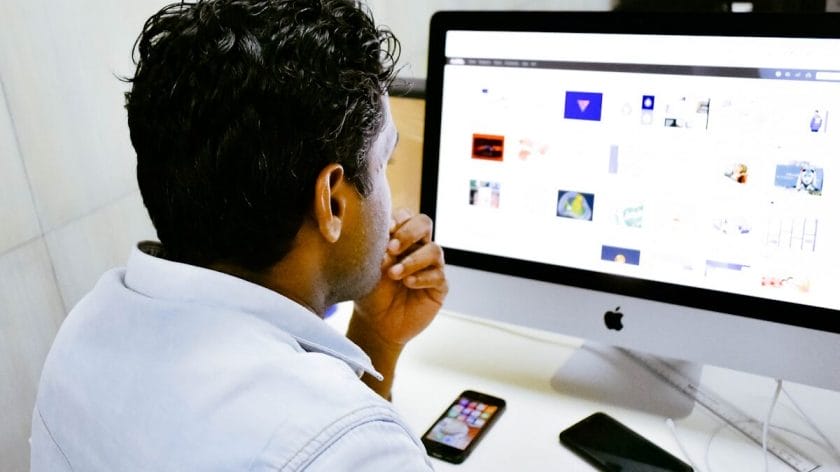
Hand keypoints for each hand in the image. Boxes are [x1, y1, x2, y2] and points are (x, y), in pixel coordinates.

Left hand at [352, 209, 447, 346]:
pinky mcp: (439, 286)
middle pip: (424, 223)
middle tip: (392, 248)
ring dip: (413, 260)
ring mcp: (431, 266)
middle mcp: (417, 247)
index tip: (385, 230)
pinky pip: (438, 275)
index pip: (405, 216)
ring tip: (394, 274)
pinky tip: (408, 283)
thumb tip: (386, 240)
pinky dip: (422, 277)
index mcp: (399, 238)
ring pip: (434, 250)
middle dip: (409, 233)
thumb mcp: (368, 269)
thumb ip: (377, 251)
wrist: (376, 323)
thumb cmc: (370, 292)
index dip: (398, 219)